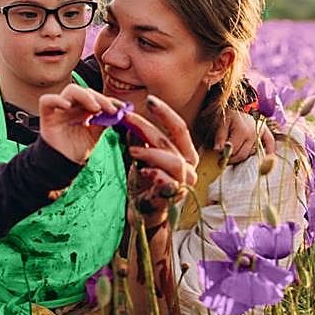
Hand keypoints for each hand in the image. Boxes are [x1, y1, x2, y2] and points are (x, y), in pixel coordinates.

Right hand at [38, 84, 122, 165]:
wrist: (64, 164)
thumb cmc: (77, 149)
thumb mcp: (96, 134)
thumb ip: (105, 122)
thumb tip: (120, 112)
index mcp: (83, 109)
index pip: (96, 97)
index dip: (109, 100)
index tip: (122, 108)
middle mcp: (72, 106)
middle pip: (86, 91)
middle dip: (100, 98)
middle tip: (111, 109)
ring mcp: (59, 109)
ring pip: (71, 91)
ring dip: (85, 96)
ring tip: (95, 108)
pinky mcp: (47, 115)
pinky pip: (47, 101)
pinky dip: (57, 100)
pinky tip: (68, 106)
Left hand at [121, 96, 198, 226]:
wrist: (144, 214)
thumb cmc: (146, 183)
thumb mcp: (142, 156)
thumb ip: (140, 138)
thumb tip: (128, 116)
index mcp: (185, 154)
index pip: (179, 128)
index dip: (165, 113)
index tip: (150, 100)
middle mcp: (189, 168)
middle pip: (169, 141)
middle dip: (146, 127)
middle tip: (126, 119)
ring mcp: (182, 185)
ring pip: (173, 161)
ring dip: (151, 153)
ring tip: (132, 151)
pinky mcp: (172, 200)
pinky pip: (168, 184)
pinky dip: (156, 175)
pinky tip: (144, 171)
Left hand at [214, 110, 276, 163]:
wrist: (238, 103)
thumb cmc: (229, 114)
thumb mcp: (222, 123)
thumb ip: (220, 136)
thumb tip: (218, 150)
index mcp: (242, 131)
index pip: (233, 151)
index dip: (225, 156)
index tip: (218, 158)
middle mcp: (254, 133)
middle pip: (242, 154)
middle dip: (231, 158)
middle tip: (223, 159)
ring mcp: (261, 133)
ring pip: (251, 154)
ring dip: (242, 157)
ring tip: (233, 154)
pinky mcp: (266, 132)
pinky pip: (270, 143)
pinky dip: (268, 151)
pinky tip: (266, 159)